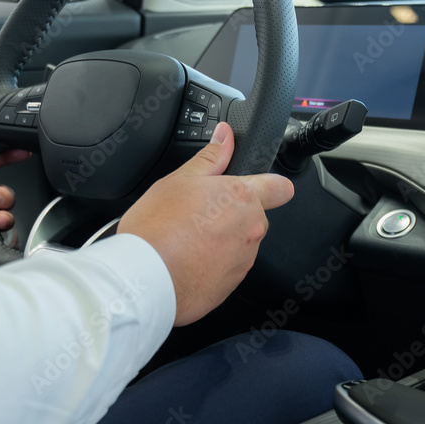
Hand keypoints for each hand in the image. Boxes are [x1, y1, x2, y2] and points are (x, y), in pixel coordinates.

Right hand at [118, 122, 293, 325]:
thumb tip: (225, 136)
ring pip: (238, 245)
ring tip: (186, 241)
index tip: (267, 187)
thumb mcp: (180, 180)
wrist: (144, 279)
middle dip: (232, 216)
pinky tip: (186, 261)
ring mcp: (242, 261)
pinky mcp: (231, 286)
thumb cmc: (158, 230)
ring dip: (220, 242)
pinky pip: (225, 269)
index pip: (279, 188)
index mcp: (241, 198)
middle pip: (252, 218)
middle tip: (198, 216)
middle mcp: (250, 231)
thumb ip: (210, 158)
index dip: (273, 186)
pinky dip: (211, 265)